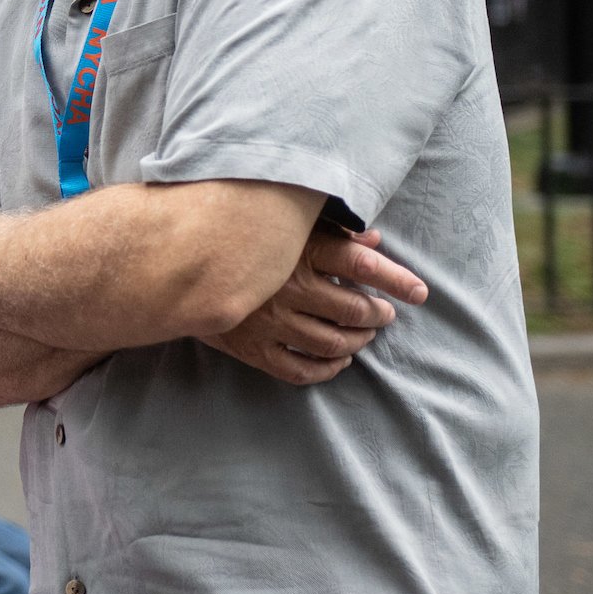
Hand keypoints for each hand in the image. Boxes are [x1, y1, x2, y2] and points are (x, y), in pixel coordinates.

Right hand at [200, 227, 427, 386]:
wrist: (173, 266)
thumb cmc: (237, 238)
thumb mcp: (282, 224)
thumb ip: (329, 230)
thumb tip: (373, 241)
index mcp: (298, 251)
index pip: (362, 267)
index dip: (397, 281)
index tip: (419, 292)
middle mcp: (287, 287)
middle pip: (352, 308)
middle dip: (377, 314)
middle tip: (384, 314)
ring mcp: (269, 322)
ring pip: (332, 343)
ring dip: (358, 341)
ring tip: (364, 335)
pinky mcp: (252, 348)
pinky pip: (300, 370)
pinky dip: (327, 369)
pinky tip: (339, 360)